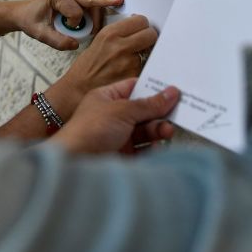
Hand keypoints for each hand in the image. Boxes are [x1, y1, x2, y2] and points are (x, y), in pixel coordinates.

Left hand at [7, 0, 123, 50]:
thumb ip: (57, 41)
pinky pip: (89, 4)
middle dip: (104, 6)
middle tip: (117, 11)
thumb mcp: (40, 33)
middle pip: (91, 0)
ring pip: (92, 2)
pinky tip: (97, 24)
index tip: (65, 28)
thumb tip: (76, 45)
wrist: (22, 13)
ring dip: (97, 15)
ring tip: (97, 30)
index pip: (75, 12)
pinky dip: (94, 14)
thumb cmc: (29, 20)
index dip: (73, 25)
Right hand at [49, 14, 158, 117]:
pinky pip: (144, 68)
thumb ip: (118, 33)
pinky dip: (139, 69)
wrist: (79, 89)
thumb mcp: (99, 42)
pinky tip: (127, 72)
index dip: (143, 25)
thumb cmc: (87, 67)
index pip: (141, 20)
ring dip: (144, 55)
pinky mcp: (133, 77)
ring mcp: (128, 62)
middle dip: (149, 37)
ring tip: (128, 62)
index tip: (141, 29)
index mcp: (110, 33)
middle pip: (151, 34)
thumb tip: (135, 26)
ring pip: (149, 52)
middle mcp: (120, 46)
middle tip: (144, 42)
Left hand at [50, 78, 179, 153]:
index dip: (152, 88)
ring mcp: (117, 136)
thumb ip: (149, 104)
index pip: (133, 88)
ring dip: (157, 130)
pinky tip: (157, 147)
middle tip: (176, 113)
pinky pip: (142, 149)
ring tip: (167, 131)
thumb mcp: (123, 110)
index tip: (173, 90)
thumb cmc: (91, 129)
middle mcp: (112, 116)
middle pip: (142, 111)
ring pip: (144, 130)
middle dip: (158, 113)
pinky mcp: (122, 155)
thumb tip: (171, 92)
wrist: (76, 162)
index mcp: (106, 98)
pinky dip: (152, 147)